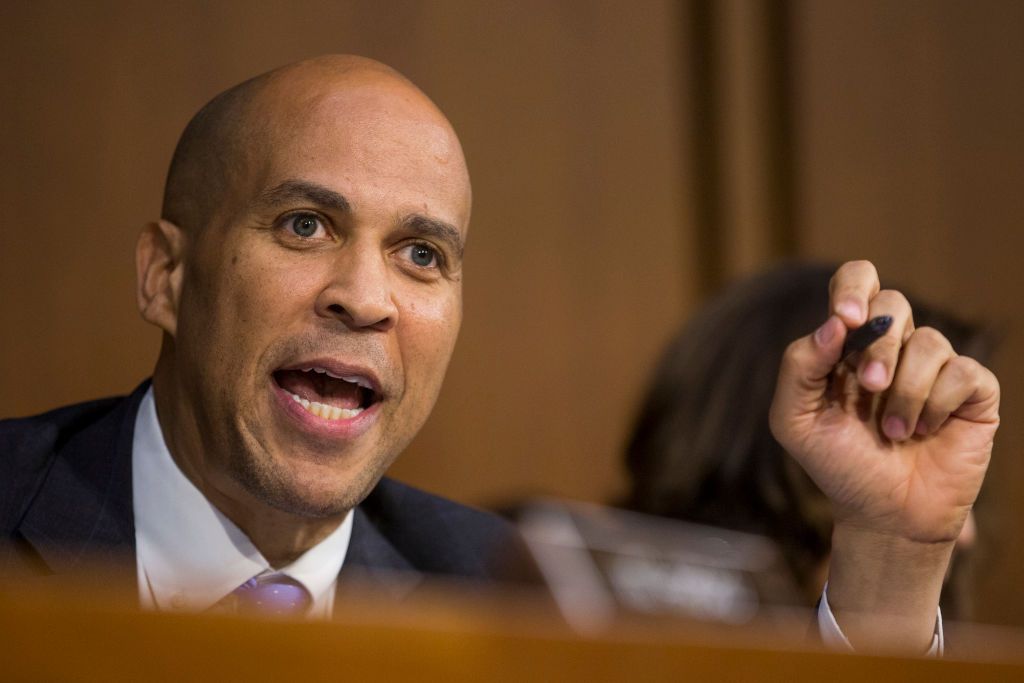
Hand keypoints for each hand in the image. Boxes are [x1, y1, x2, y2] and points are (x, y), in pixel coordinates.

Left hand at [769, 260, 998, 650]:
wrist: (882, 513)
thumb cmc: (836, 462)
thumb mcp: (794, 420)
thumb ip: (799, 367)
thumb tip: (833, 324)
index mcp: (848, 342)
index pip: (856, 281)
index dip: (854, 288)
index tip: (846, 318)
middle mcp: (893, 345)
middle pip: (892, 304)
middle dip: (877, 346)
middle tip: (868, 387)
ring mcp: (935, 365)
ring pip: (928, 341)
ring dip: (904, 392)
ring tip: (892, 431)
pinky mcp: (972, 390)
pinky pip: (962, 372)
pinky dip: (936, 405)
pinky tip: (925, 431)